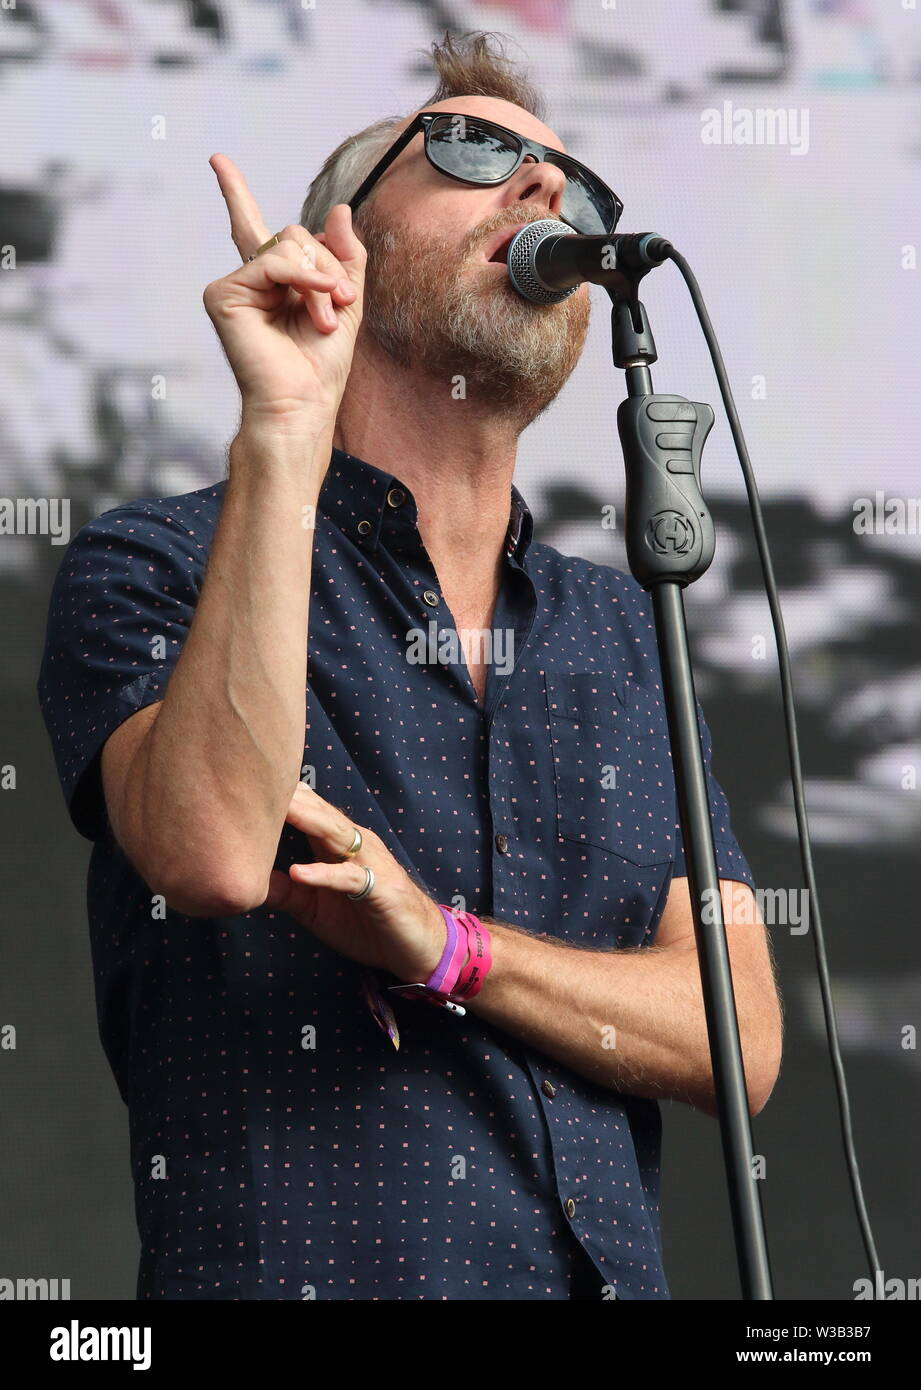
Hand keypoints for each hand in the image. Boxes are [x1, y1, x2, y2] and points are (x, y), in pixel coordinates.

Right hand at [203, 153, 365, 428]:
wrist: (304, 401)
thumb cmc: (322, 366)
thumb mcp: (346, 302)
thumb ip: (345, 256)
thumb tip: (337, 209)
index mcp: (273, 282)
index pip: (254, 228)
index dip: (235, 194)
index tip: (217, 160)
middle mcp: (251, 280)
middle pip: (295, 234)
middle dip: (328, 268)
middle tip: (337, 305)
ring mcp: (234, 286)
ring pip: (289, 244)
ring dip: (320, 280)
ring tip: (324, 320)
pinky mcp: (222, 294)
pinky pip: (272, 260)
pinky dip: (301, 279)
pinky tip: (313, 307)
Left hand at [263, 783, 446, 982]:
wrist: (417, 946)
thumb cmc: (366, 921)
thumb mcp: (314, 908)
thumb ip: (284, 891)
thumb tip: (244, 880)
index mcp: (336, 843)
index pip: (306, 811)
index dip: (280, 795)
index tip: (244, 778)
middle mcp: (353, 844)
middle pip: (318, 812)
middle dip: (290, 794)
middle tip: (253, 776)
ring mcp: (369, 863)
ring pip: (335, 833)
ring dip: (306, 820)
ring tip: (276, 808)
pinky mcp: (380, 888)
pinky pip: (348, 878)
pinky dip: (323, 874)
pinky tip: (298, 872)